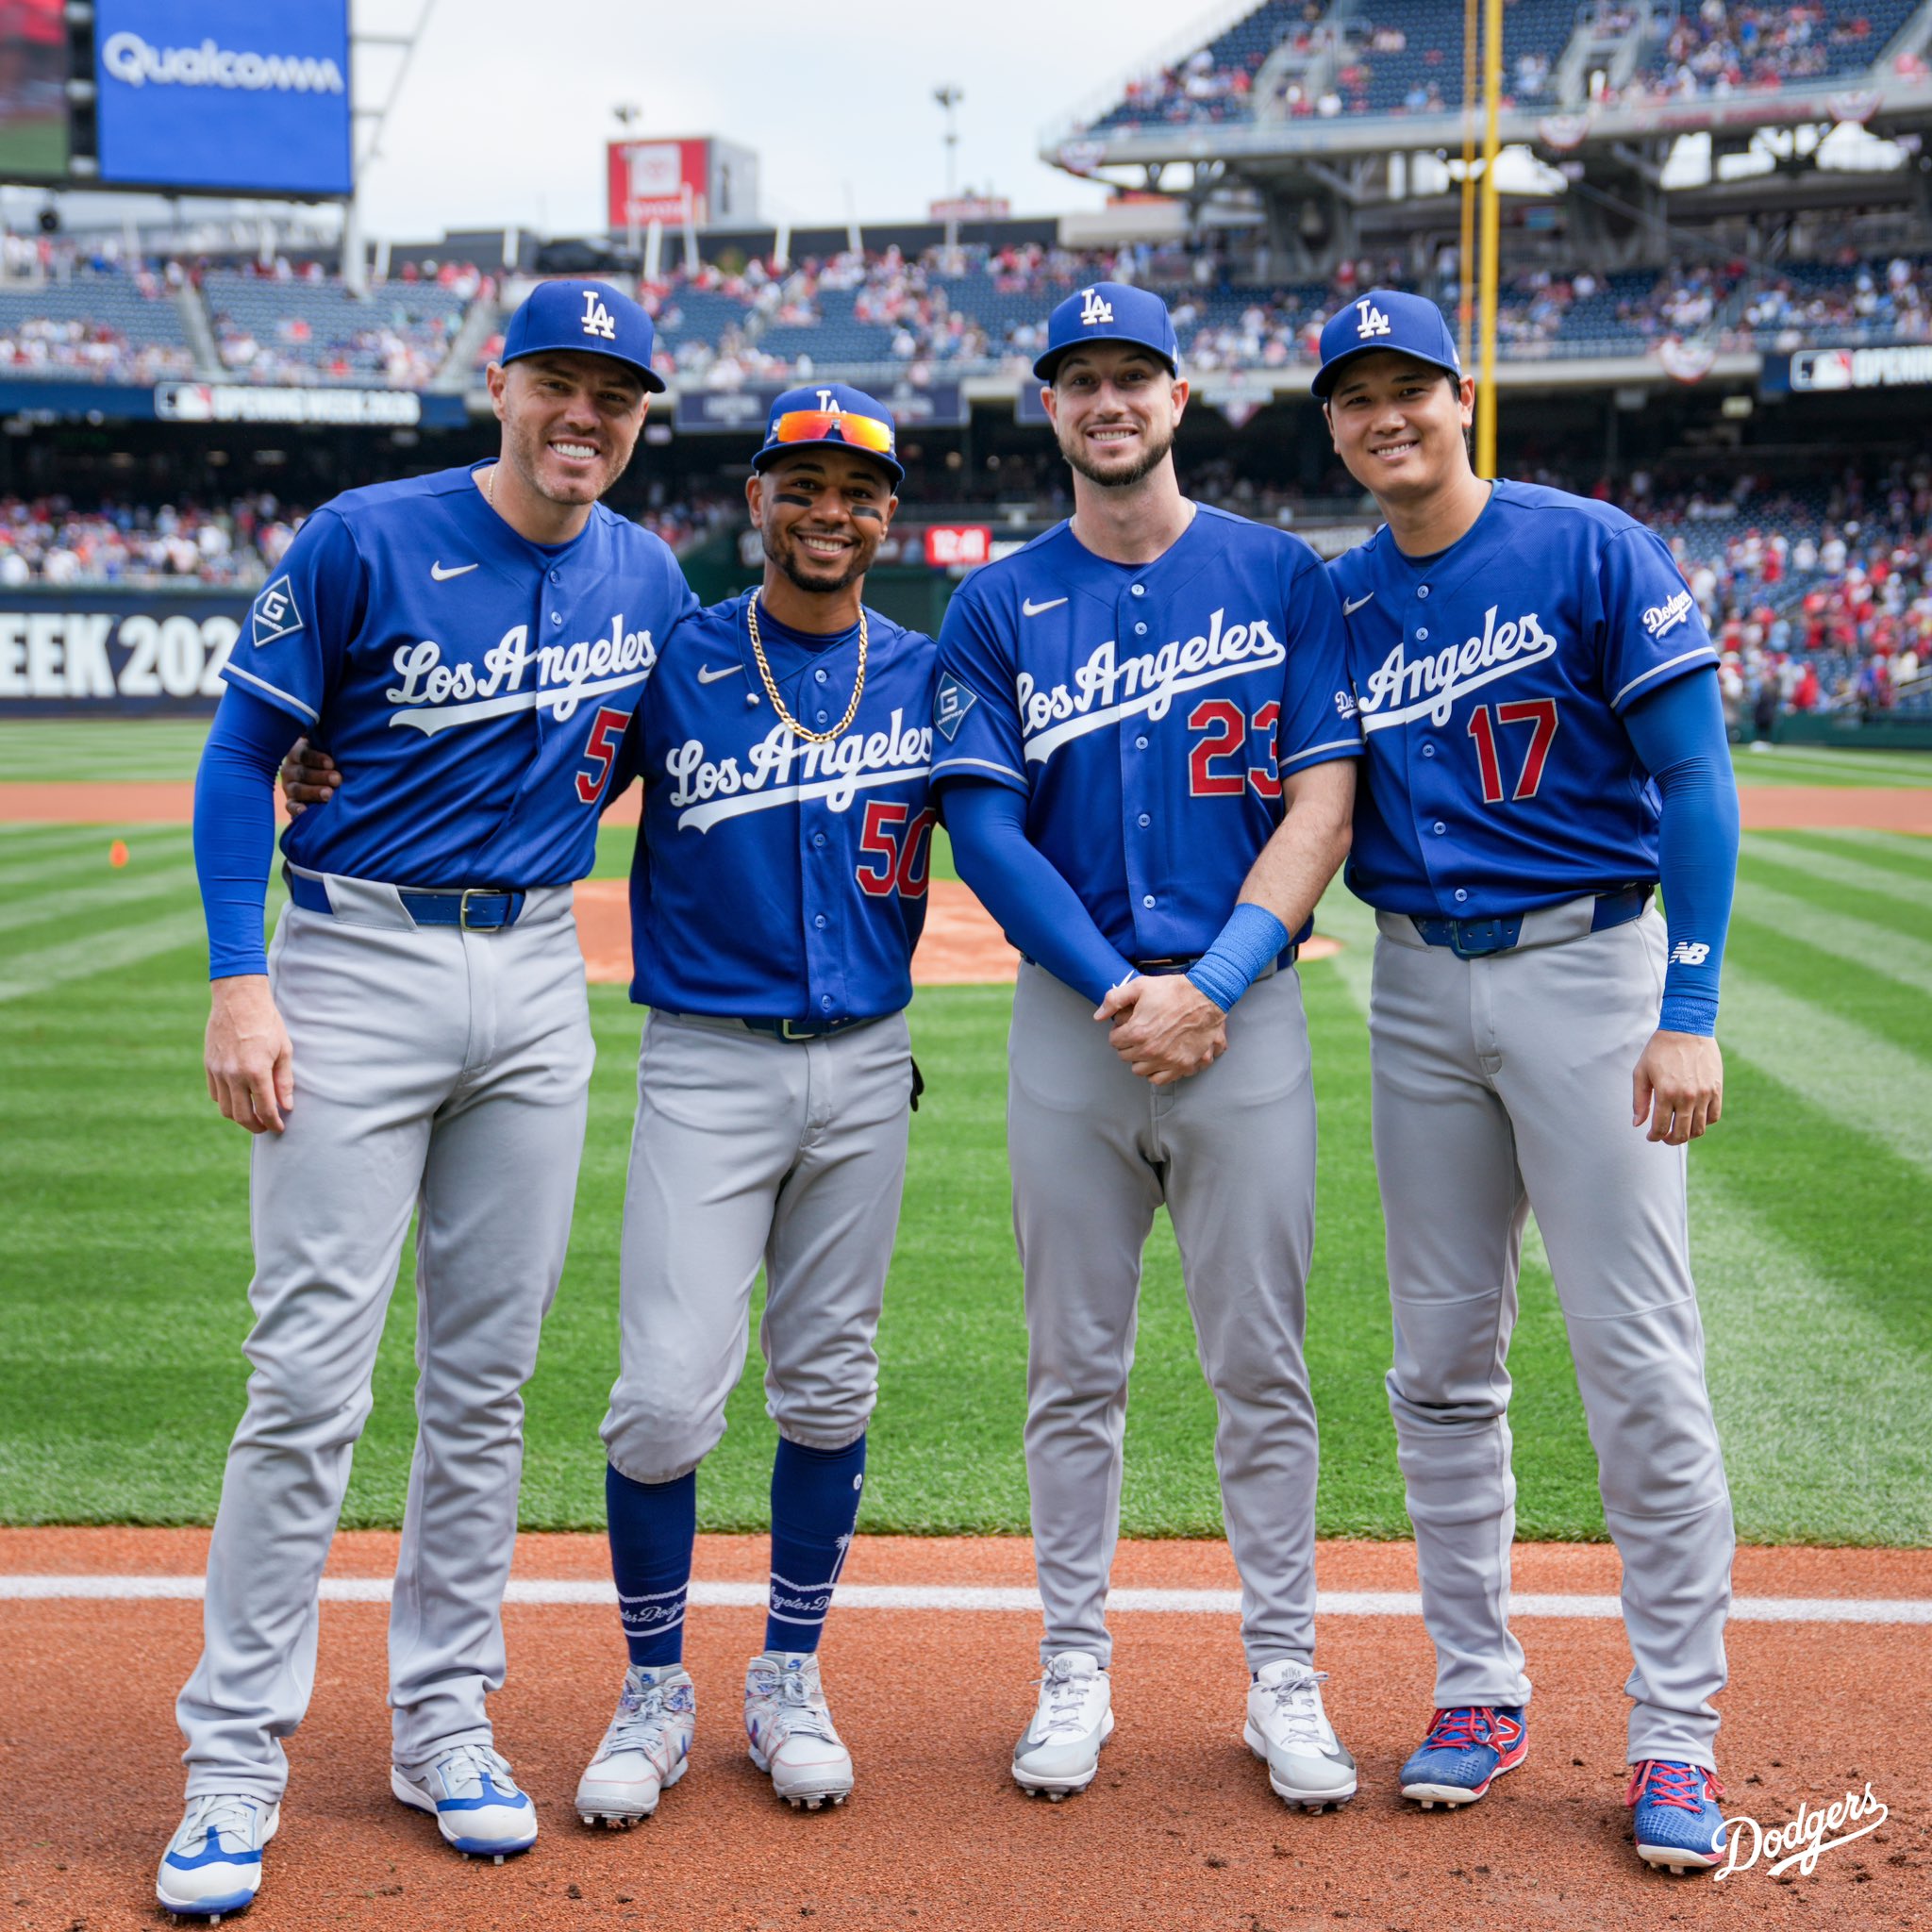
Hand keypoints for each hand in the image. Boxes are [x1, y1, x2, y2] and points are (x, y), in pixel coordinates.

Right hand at [206, 975, 294, 1133]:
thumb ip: (284, 1081)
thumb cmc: (267, 1022)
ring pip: (225, 1108)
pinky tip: (239, 1099)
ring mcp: (217, 1071)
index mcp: (255, 1071)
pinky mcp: (208, 1065)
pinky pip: (215, 1094)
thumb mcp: (284, 1050)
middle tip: (267, 1127)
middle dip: (256, 1127)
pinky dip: (227, 1102)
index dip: (274, 1123)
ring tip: (254, 1116)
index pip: (265, 1108)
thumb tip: (287, 1106)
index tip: (280, 1128)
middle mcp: (233, 1074)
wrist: (238, 999)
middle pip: (241, 1115)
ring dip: (239, 1117)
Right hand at [280, 737, 340, 818]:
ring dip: (313, 792)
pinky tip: (305, 812)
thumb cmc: (331, 757)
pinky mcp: (291, 801)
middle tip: (338, 779)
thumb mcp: (327, 746)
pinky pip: (290, 806)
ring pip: (298, 789)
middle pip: (303, 772)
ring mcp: (289, 786)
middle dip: (320, 776)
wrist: (324, 776)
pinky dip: (296, 809)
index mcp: (298, 752)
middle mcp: (291, 768)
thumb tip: (346, 722)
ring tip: (329, 794)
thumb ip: (330, 740)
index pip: (304, 754)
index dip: (317, 758)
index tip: (332, 762)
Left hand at [1096, 974, 1227, 1084]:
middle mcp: (1150, 1050)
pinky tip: (1159, 1059)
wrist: (1207, 996)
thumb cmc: (1174, 990)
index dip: (1119, 1032)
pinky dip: (1156, 1072)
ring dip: (1140, 1060)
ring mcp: (1167, 1060)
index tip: (1127, 1026)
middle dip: (1128, 1045)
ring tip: (1147, 1047)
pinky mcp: (1183, 1065)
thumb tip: (1098, 1016)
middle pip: (1125, 1056)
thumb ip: (1114, 1000)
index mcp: (1137, 1032)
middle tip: (1138, 1035)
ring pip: (1140, 1070)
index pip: (1114, 1041)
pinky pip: (1160, 1079)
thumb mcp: (1140, 986)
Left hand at [1632, 1029, 1722, 1144]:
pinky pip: (1714, 1116)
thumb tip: (1637, 1124)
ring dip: (1688, 1135)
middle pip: (1681, 1133)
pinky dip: (1704, 1123)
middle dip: (1670, 1140)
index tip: (1651, 1137)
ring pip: (1699, 1128)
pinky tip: (1694, 1118)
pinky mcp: (1716, 1089)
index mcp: (1665, 1093)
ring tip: (1679, 1130)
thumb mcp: (1641, 1072)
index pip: (1660, 1128)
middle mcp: (1687, 1097)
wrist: (1687, 1029)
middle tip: (1665, 1137)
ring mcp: (1704, 1094)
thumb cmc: (1659, 1050)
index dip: (1654, 1137)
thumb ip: (1639, 1100)